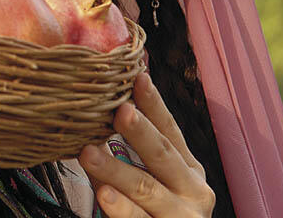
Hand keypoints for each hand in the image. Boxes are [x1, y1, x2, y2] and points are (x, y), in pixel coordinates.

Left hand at [79, 72, 216, 216]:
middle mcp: (193, 194)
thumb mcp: (152, 181)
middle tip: (117, 111)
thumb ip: (133, 153)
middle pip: (162, 158)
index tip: (137, 77)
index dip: (155, 105)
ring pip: (146, 192)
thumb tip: (99, 111)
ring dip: (116, 171)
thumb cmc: (155, 213)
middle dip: (140, 133)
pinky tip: (103, 198)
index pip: (171, 132)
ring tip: (89, 154)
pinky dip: (121, 211)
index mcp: (190, 172)